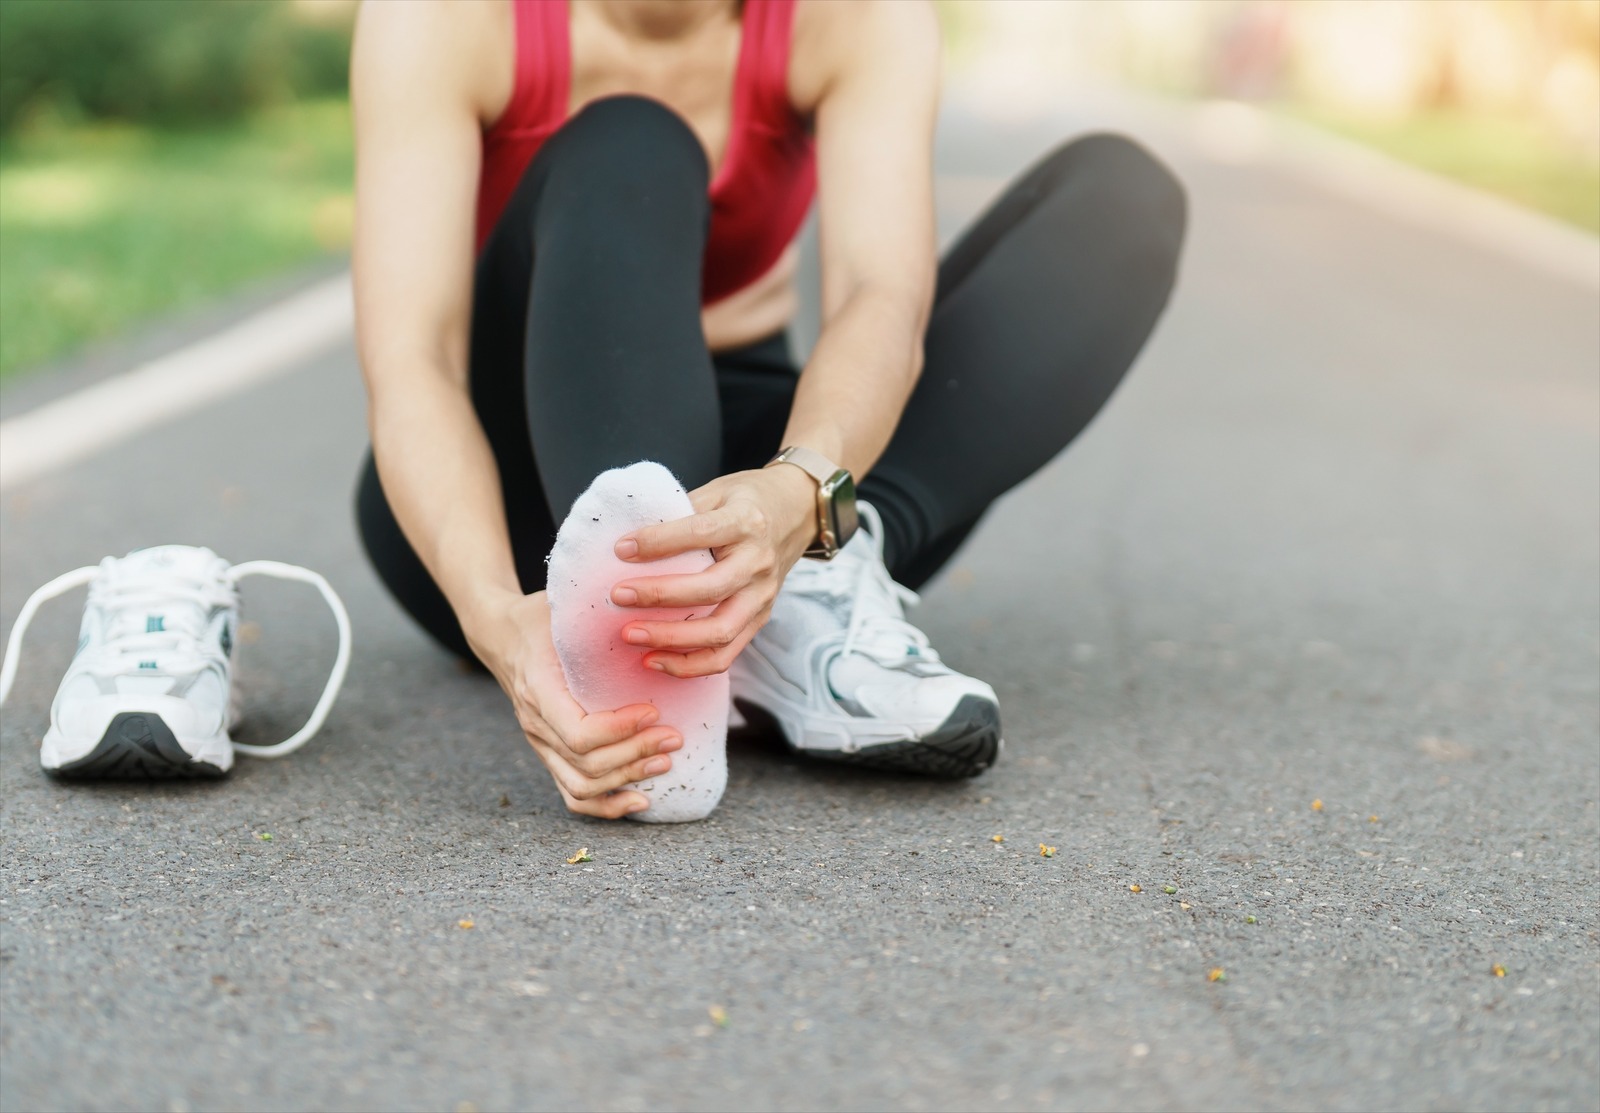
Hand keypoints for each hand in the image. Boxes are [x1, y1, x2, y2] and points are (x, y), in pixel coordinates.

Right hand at [467, 590, 684, 818]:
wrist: (499, 634)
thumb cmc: (538, 616)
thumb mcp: (562, 606)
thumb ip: (597, 610)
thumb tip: (651, 601)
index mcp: (539, 688)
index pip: (578, 733)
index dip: (620, 731)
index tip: (653, 709)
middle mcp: (535, 723)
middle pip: (587, 764)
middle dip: (636, 754)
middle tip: (674, 736)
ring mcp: (540, 743)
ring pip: (581, 786)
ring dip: (628, 778)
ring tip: (665, 760)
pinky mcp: (549, 753)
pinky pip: (572, 795)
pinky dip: (607, 806)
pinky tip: (641, 801)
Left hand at [608, 465, 816, 677]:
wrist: (797, 512)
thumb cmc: (747, 500)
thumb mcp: (717, 491)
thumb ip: (681, 513)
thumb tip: (630, 542)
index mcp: (746, 522)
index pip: (700, 534)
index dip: (658, 542)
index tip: (621, 549)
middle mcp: (758, 563)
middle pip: (710, 589)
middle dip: (659, 596)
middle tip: (618, 595)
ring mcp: (762, 596)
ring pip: (719, 631)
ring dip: (671, 639)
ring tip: (630, 635)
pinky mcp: (760, 619)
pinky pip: (726, 654)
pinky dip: (689, 665)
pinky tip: (655, 660)